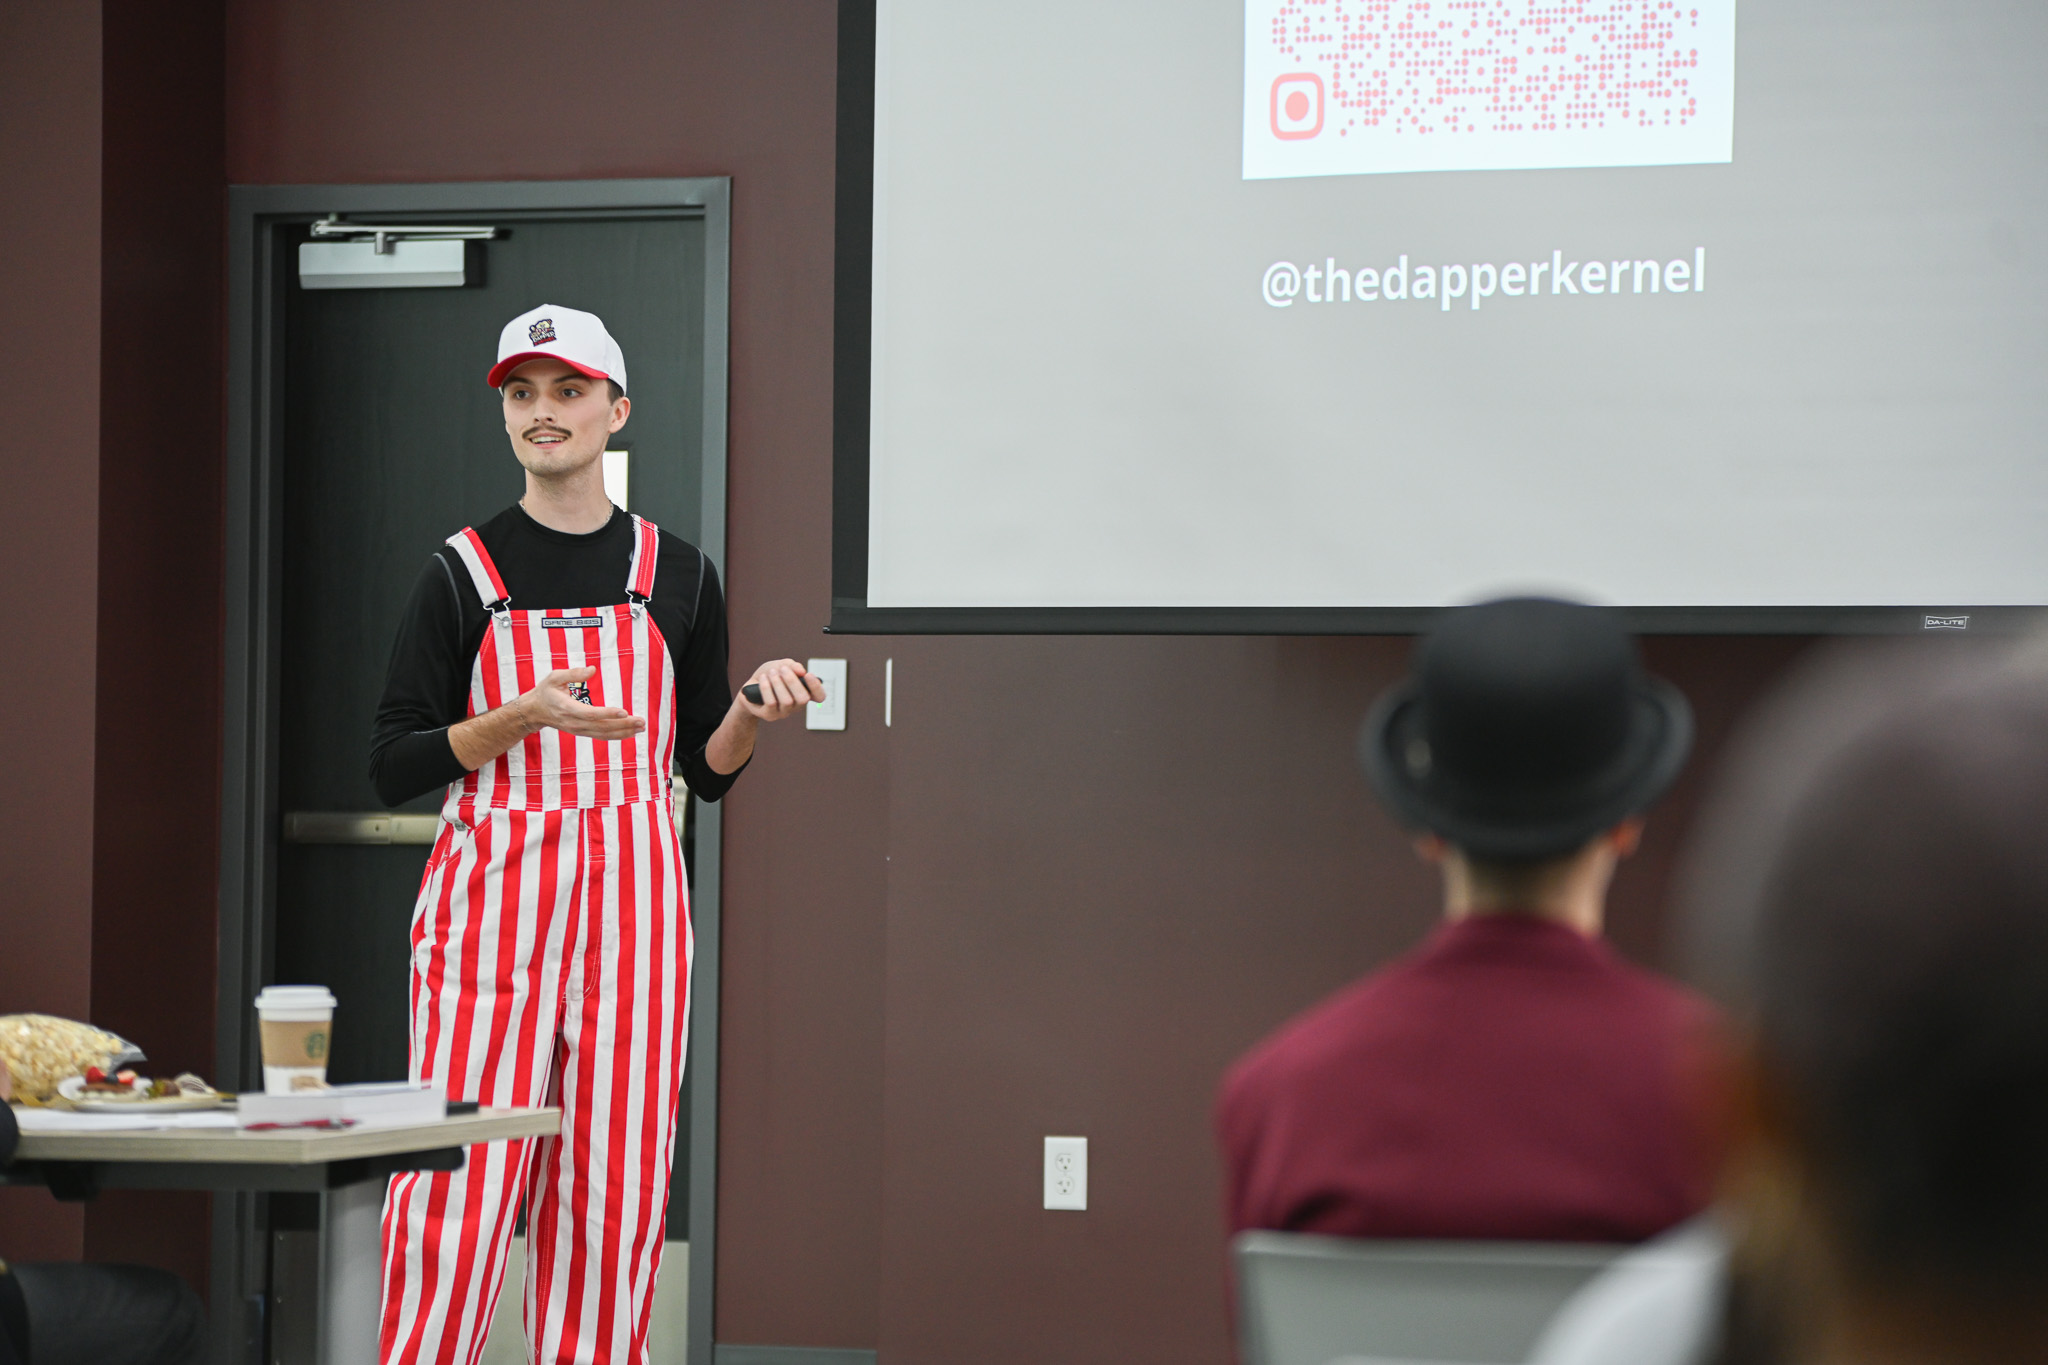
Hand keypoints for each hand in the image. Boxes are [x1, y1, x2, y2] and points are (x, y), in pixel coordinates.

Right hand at [518, 667, 645, 738]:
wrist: (534, 712)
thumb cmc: (545, 692)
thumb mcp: (554, 677)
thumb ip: (573, 673)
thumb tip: (592, 669)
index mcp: (567, 708)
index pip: (591, 714)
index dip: (608, 713)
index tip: (624, 711)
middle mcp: (574, 723)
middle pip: (602, 726)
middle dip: (623, 725)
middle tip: (641, 721)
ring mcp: (578, 730)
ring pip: (603, 734)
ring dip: (624, 732)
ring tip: (641, 728)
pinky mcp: (582, 732)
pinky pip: (601, 736)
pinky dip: (617, 736)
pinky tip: (630, 733)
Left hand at [738, 658, 825, 721]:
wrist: (750, 686)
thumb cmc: (770, 675)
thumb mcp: (781, 665)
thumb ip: (793, 666)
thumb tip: (801, 671)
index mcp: (804, 693)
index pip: (819, 696)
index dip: (817, 687)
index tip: (808, 675)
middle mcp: (796, 705)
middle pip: (803, 699)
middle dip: (792, 681)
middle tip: (783, 669)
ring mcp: (783, 712)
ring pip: (787, 701)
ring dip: (778, 683)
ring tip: (771, 673)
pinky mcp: (769, 715)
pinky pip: (771, 703)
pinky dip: (766, 688)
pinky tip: (763, 678)